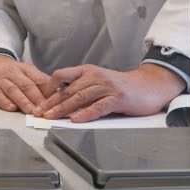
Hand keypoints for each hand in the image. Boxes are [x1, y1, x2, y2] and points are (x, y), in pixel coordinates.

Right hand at [0, 54, 52, 113]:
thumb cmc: (9, 73)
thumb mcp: (25, 72)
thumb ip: (39, 82)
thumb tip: (58, 94)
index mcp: (24, 68)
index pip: (38, 79)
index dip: (47, 91)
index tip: (55, 102)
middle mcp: (11, 71)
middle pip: (26, 84)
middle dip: (36, 98)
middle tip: (44, 110)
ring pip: (12, 89)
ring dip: (23, 101)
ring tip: (31, 111)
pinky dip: (4, 102)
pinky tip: (11, 108)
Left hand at [35, 63, 185, 121]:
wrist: (150, 85)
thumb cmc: (122, 87)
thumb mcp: (98, 82)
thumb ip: (82, 88)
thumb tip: (59, 101)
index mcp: (87, 71)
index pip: (61, 75)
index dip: (48, 87)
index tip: (38, 99)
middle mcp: (95, 76)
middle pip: (68, 89)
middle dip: (51, 102)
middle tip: (39, 112)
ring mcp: (107, 87)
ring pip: (80, 98)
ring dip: (63, 109)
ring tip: (51, 117)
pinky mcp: (118, 98)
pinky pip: (98, 107)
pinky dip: (86, 114)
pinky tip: (76, 119)